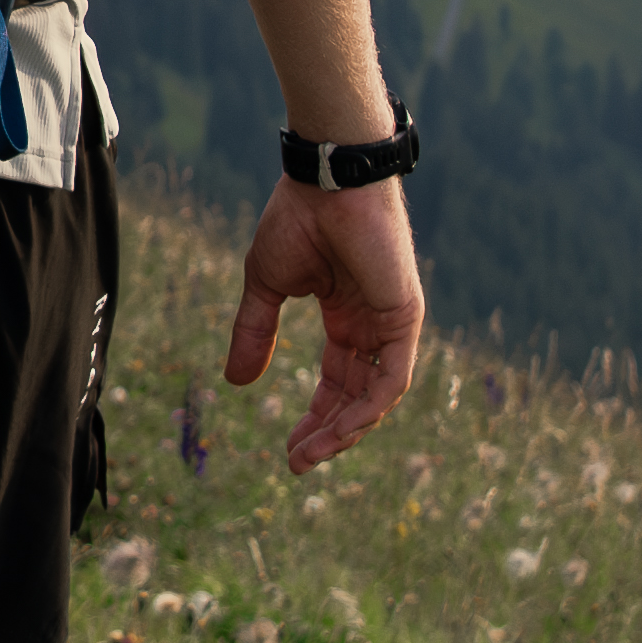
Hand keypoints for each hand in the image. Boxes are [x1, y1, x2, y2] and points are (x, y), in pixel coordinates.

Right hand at [225, 170, 424, 475]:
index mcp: (346, 315)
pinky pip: (393, 377)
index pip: (337, 381)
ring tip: (312, 455)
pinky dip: (369, 407)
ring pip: (377, 395)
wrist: (326, 179)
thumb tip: (236, 382)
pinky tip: (343, 428)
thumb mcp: (266, 285)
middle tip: (298, 462)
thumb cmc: (298, 218)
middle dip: (328, 432)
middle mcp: (373, 324)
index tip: (290, 450)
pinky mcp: (405, 316)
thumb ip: (255, 333)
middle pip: (355, 395)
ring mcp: (392, 322)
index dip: (315, 417)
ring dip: (347, 429)